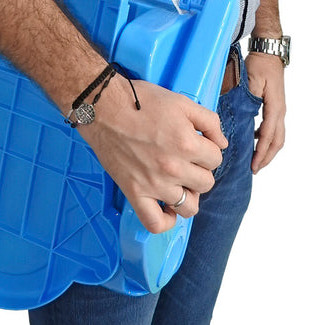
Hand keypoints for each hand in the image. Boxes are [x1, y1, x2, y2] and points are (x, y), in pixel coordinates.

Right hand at [80, 77, 227, 233]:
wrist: (103, 107)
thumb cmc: (139, 101)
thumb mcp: (181, 102)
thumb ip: (209, 121)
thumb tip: (221, 143)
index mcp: (187, 144)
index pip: (216, 159)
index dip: (209, 150)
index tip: (198, 145)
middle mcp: (173, 167)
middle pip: (206, 183)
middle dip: (201, 171)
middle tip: (187, 160)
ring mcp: (153, 183)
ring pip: (188, 207)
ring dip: (188, 194)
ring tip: (180, 183)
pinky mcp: (134, 192)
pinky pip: (154, 222)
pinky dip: (165, 221)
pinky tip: (168, 208)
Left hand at [244, 52, 285, 173]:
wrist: (269, 52)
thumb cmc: (260, 64)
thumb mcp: (251, 81)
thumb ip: (247, 100)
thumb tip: (240, 118)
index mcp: (274, 107)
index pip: (268, 136)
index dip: (261, 152)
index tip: (254, 165)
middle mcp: (280, 111)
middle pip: (277, 141)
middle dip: (267, 157)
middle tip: (255, 169)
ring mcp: (279, 109)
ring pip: (277, 136)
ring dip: (268, 150)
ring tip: (256, 160)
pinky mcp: (275, 106)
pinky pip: (273, 128)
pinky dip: (266, 139)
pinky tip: (253, 140)